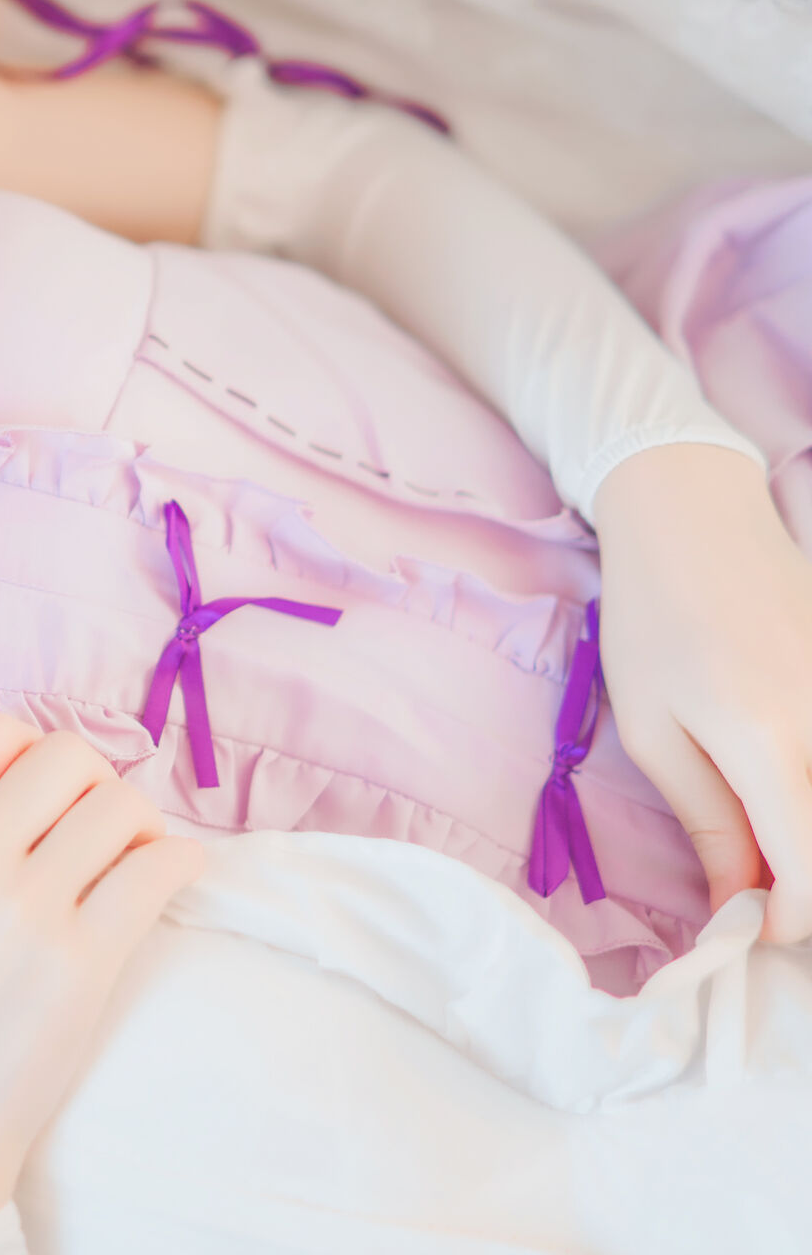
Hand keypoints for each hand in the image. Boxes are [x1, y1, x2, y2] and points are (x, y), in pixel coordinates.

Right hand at [0, 711, 206, 1222]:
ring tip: (129, 858)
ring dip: (138, 823)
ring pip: (119, 805)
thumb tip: (17, 773)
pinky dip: (177, 859)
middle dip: (91, 782)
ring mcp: (25, 914)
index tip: (39, 792)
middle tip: (93, 825)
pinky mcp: (84, 964)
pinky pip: (160, 866)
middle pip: (63, 756)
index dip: (26, 750)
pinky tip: (165, 876)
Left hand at [593, 442, 811, 940]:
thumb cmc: (653, 620)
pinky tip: (785, 798)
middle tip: (758, 897)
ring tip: (767, 847)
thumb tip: (739, 902)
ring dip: (810, 838)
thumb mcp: (653, 728)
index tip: (753, 931)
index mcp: (770, 742)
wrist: (694, 517)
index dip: (792, 919)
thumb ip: (707, 821)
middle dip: (808, 887)